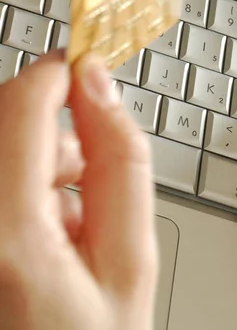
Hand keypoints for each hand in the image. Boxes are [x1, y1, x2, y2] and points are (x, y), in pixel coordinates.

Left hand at [0, 51, 156, 329]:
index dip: (58, 74)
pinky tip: (44, 229)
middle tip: (88, 165)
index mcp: (8, 236)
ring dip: (36, 158)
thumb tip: (100, 87)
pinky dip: (19, 182)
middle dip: (51, 125)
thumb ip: (121, 162)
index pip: (21, 105)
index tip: (85, 68)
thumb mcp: (132, 261)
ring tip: (72, 214)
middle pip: (3, 122)